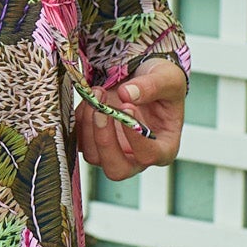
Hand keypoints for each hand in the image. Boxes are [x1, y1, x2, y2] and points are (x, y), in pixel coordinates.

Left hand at [74, 56, 186, 180]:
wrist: (143, 76)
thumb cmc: (163, 84)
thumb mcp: (167, 78)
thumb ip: (152, 86)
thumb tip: (126, 94)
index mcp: (163, 148)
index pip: (149, 156)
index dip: (136, 137)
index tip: (128, 107)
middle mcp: (137, 156)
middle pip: (117, 170)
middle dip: (105, 140)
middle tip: (102, 110)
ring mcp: (113, 151)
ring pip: (93, 156)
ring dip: (89, 125)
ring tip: (98, 93)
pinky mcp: (93, 141)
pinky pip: (79, 141)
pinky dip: (79, 121)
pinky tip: (89, 98)